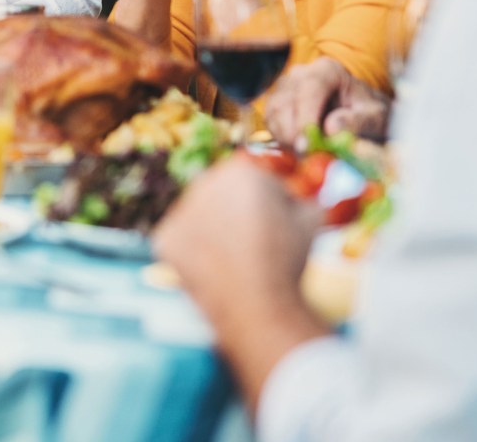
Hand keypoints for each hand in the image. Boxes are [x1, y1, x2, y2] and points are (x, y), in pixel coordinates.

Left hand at [155, 156, 330, 410]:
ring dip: (214, 229)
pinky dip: (194, 252)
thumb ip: (302, 198)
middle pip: (223, 193)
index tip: (277, 225)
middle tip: (254, 242)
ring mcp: (181, 210)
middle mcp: (204, 182)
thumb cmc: (287, 261)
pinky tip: (214, 269)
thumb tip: (300, 196)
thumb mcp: (311, 218)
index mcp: (240, 170)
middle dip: (237, 210)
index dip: (270, 202)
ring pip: (201, 215)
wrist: (259, 305)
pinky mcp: (165, 238)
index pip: (254, 179)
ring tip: (236, 258)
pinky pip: (182, 240)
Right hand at [263, 57, 391, 144]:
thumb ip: (359, 122)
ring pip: (273, 114)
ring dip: (286, 139)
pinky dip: (281, 140)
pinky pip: (270, 124)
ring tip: (308, 156)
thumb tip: (331, 129)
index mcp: (328, 70)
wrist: (362, 115)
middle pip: (285, 102)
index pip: (310, 89)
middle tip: (308, 158)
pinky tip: (301, 150)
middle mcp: (300, 74)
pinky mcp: (276, 105)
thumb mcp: (376, 118)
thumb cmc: (369, 114)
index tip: (308, 145)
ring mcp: (284, 88)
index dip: (305, 117)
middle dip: (293, 134)